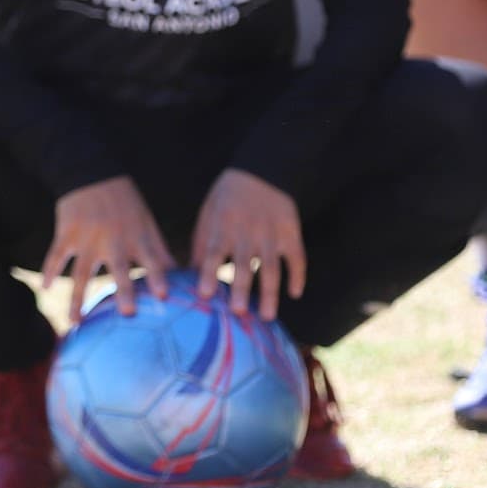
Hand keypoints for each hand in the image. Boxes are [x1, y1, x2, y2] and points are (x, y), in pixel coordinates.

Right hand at [46, 176, 173, 320]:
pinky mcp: (66, 233)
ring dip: (78, 298)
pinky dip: (49, 271)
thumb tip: (180, 275)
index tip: (164, 296)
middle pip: (118, 268)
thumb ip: (159, 250)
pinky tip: (45, 288)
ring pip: (81, 272)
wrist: (90, 171)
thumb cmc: (124, 202)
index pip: (150, 259)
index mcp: (136, 236)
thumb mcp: (146, 220)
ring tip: (76, 321)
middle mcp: (113, 239)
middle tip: (128, 313)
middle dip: (124, 290)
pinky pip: (56, 255)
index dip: (157, 276)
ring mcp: (87, 238)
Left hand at [192, 168, 303, 321]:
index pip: (213, 253)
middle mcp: (247, 234)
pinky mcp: (291, 234)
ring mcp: (271, 235)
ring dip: (270, 293)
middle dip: (241, 288)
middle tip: (238, 312)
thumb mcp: (208, 214)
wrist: (263, 171)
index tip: (204, 295)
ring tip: (267, 316)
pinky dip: (298, 275)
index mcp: (222, 228)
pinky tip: (295, 293)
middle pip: (244, 265)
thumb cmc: (228, 198)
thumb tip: (189, 276)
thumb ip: (200, 245)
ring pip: (272, 268)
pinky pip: (297, 258)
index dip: (209, 274)